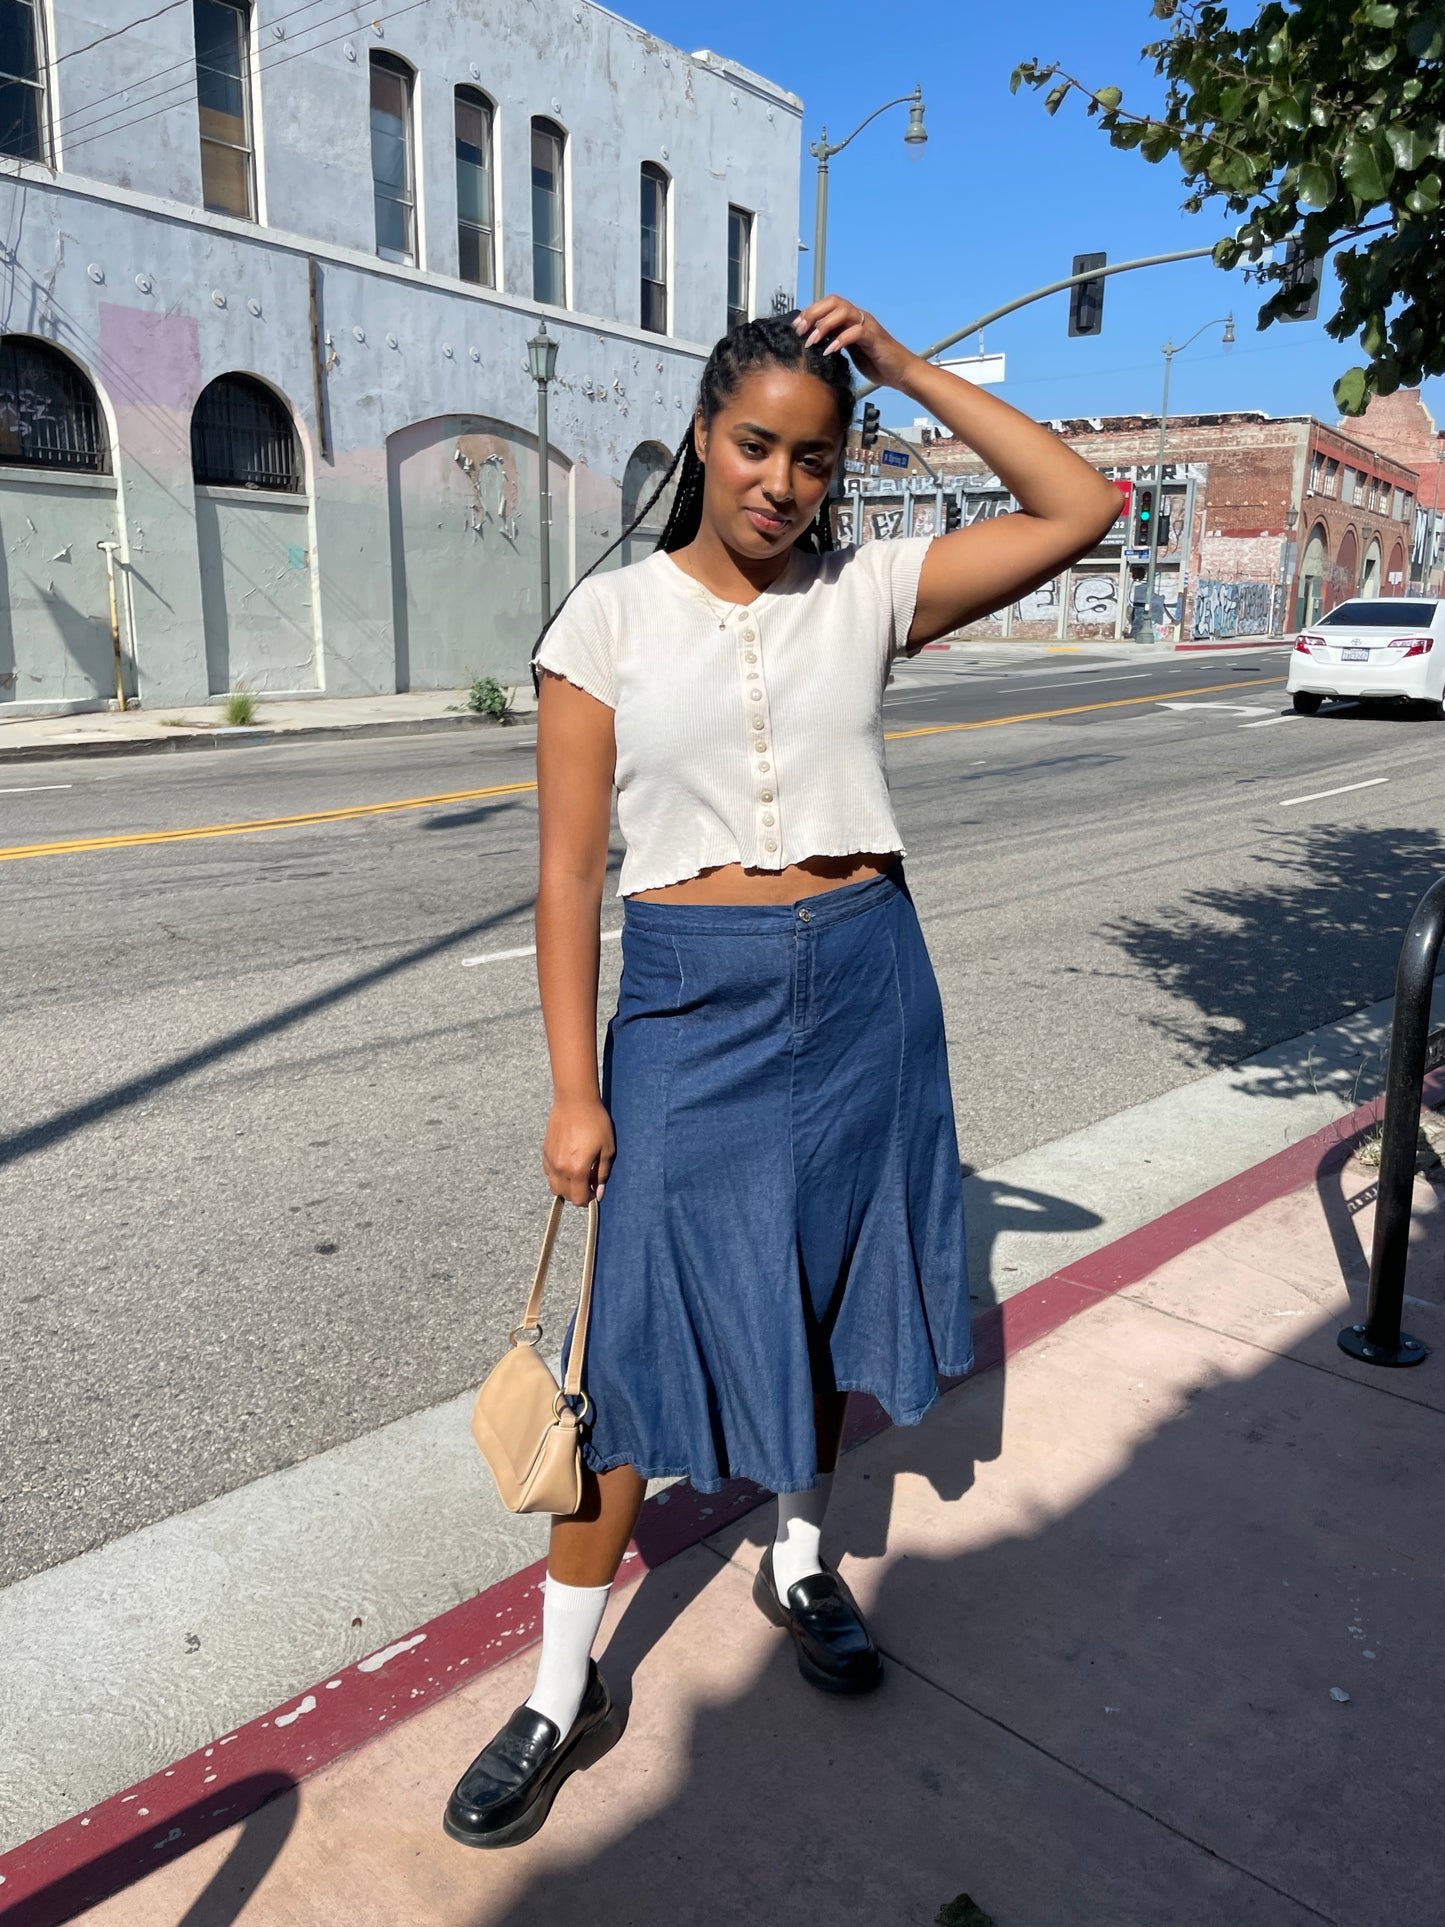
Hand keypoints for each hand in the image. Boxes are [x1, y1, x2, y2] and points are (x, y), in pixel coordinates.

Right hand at [543, 1095, 615, 1205]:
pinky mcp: (545, 1152)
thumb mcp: (607, 1149)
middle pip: (565, 1195)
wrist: (575, 1101)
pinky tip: (568, 1164)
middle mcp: (561, 1168)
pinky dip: (557, 1175)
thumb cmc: (595, 1122)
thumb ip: (602, 1174)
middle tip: (589, 1181)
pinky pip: (548, 1173)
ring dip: (566, 1186)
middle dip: (578, 1194)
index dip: (588, 1199)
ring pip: (554, 1186)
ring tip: (578, 1174)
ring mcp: (551, 1160)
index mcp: (577, 1169)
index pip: (579, 1199)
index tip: (595, 1191)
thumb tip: (599, 1193)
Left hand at [793, 296, 916, 392]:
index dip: (810, 312)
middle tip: (800, 331)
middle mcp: (859, 317)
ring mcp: (868, 325)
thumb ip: (835, 343)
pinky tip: (830, 351)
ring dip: (824, 325)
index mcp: (851, 319)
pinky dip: (840, 340)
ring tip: (812, 341)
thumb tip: (813, 344)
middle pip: (834, 301)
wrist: (900, 372)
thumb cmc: (876, 363)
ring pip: (844, 311)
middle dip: (813, 313)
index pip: (828, 305)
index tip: (795, 327)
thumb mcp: (849, 353)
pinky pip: (856, 331)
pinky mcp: (874, 337)